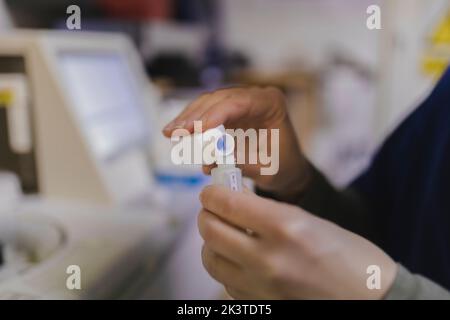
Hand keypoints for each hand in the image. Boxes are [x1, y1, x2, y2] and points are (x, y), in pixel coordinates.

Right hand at [162, 87, 309, 195]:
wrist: (287, 168)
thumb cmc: (283, 166)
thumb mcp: (266, 167)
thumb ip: (241, 161)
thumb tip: (211, 159)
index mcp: (271, 103)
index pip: (238, 102)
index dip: (215, 115)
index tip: (196, 130)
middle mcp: (255, 97)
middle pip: (219, 99)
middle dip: (195, 116)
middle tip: (175, 132)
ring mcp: (240, 103)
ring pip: (208, 104)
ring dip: (188, 118)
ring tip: (170, 133)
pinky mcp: (229, 113)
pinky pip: (206, 113)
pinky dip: (191, 124)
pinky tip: (176, 133)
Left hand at [198, 185, 396, 298]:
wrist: (371, 299)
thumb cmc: (349, 255)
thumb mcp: (310, 221)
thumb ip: (268, 213)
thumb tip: (233, 203)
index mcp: (284, 227)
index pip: (227, 203)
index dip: (212, 193)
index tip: (211, 191)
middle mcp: (268, 258)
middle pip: (211, 231)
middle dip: (206, 214)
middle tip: (211, 209)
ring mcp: (261, 286)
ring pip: (211, 259)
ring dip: (210, 242)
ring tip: (221, 234)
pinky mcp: (261, 304)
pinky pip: (226, 282)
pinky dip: (224, 266)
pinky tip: (236, 259)